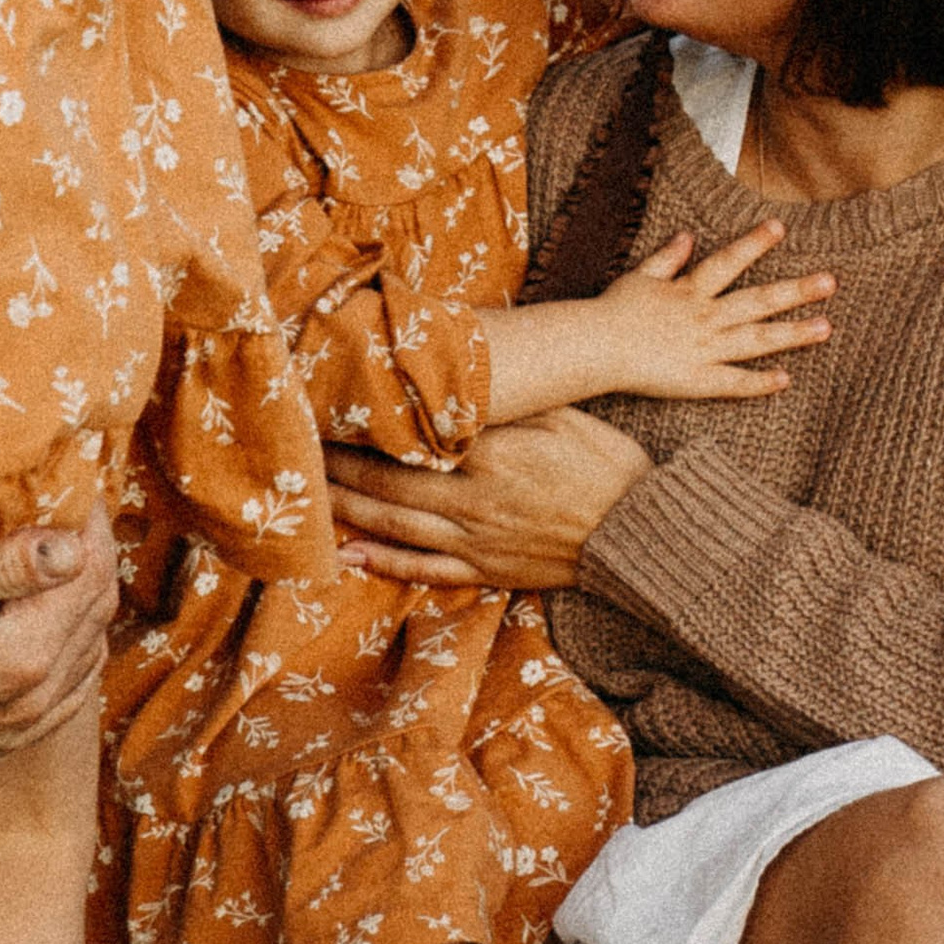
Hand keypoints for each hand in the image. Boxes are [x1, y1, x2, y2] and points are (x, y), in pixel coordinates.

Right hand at [0, 505, 114, 773]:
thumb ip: (1, 566)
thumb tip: (73, 544)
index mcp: (23, 654)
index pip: (90, 573)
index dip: (92, 523)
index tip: (79, 487)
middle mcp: (35, 699)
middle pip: (97, 611)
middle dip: (92, 556)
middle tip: (72, 514)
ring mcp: (21, 728)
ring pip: (90, 652)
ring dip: (83, 603)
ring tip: (59, 560)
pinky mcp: (3, 743)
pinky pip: (68, 692)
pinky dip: (71, 649)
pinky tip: (47, 622)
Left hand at [327, 412, 651, 588]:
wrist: (645, 534)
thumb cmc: (608, 466)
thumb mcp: (564, 413)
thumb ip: (509, 399)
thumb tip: (463, 374)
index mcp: (493, 452)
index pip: (414, 432)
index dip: (368, 421)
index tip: (332, 403)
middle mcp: (474, 497)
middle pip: (389, 479)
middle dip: (339, 464)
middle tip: (297, 445)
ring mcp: (477, 539)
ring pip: (395, 523)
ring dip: (347, 507)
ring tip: (307, 492)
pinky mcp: (486, 569)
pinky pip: (423, 568)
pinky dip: (382, 562)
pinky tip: (347, 554)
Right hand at [587, 223, 832, 401]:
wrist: (593, 348)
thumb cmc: (612, 312)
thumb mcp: (640, 276)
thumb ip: (666, 258)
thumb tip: (687, 236)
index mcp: (690, 291)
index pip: (729, 262)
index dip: (755, 244)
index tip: (781, 227)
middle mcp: (704, 317)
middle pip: (757, 301)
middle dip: (796, 291)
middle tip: (831, 282)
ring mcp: (704, 350)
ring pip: (756, 341)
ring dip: (792, 334)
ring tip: (826, 328)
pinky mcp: (696, 381)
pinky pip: (733, 383)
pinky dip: (758, 383)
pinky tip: (785, 380)